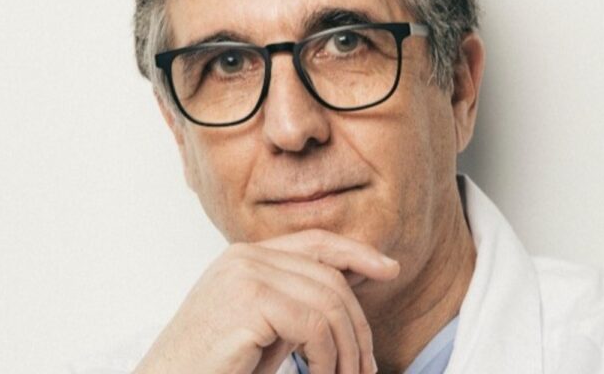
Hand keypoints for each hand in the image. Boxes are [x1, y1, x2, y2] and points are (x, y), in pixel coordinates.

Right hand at [133, 229, 399, 373]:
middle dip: (357, 325)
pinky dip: (327, 357)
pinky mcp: (249, 300)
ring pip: (329, 302)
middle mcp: (245, 257)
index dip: (357, 252)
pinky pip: (316, 325)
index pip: (316, 242)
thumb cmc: (214, 366)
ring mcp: (245, 274)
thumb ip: (299, 302)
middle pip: (330, 277)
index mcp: (247, 257)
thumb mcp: (266, 328)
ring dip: (345, 350)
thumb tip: (349, 288)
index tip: (389, 268)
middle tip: (364, 368)